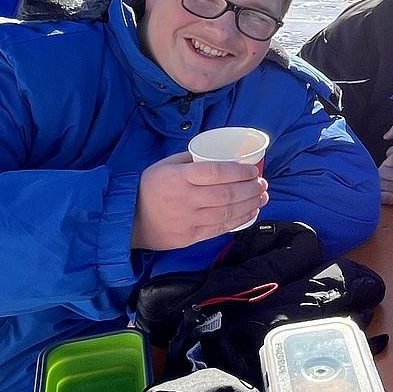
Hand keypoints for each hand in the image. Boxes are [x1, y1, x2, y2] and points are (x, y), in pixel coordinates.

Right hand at [133, 153, 268, 249]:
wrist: (130, 220)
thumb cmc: (149, 188)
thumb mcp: (165, 165)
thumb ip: (190, 160)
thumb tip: (218, 154)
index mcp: (180, 178)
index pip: (217, 172)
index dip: (239, 172)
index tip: (252, 170)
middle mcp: (186, 199)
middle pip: (227, 194)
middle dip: (250, 189)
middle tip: (262, 183)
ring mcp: (190, 220)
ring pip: (227, 212)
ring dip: (250, 204)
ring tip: (262, 197)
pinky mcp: (191, 237)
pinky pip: (220, 228)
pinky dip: (239, 220)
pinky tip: (250, 212)